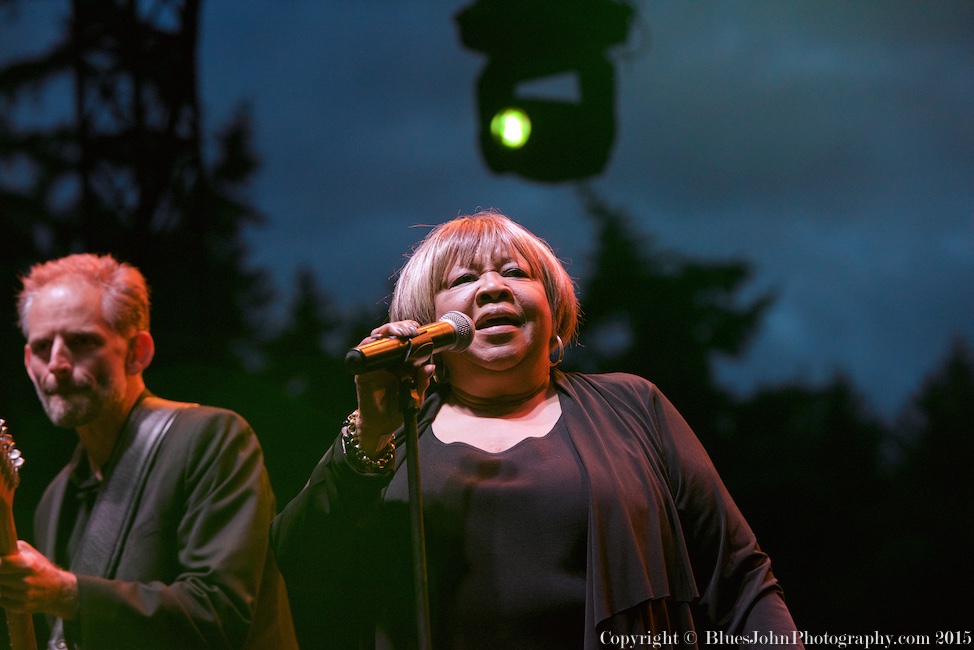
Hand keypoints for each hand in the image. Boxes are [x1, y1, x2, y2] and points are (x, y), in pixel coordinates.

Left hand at [0, 540, 78, 618]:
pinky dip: (2, 596)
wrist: (57, 589)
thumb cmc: (39, 567)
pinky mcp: (22, 607)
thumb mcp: (30, 552)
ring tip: (7, 580)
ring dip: (1, 585)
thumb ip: (11, 550)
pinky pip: (2, 601)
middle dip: (0, 575)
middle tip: (3, 572)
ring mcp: (24, 596)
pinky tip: (8, 590)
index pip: (4, 564)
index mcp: (29, 564)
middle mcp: (27, 581)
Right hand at [353, 320, 434, 455]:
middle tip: (410, 330)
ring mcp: (372, 365)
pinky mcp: (362, 373)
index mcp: (398, 362)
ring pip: (374, 339)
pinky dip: (368, 345)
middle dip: (398, 327)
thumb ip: (422, 382)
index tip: (418, 328)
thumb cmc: (399, 408)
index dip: (407, 329)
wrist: (383, 425)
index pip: (401, 338)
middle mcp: (384, 360)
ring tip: (400, 334)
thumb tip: (430, 367)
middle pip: (388, 334)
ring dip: (386, 332)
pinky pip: (362, 354)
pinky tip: (377, 341)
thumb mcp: (416, 395)